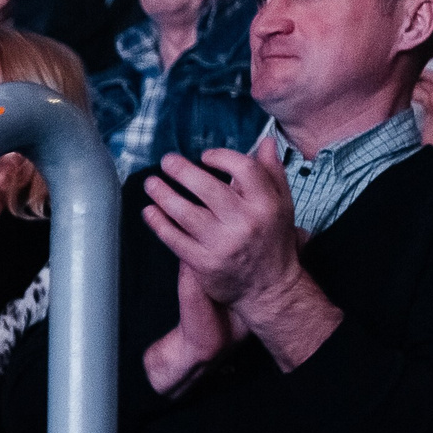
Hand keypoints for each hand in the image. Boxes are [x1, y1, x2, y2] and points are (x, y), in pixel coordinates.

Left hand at [141, 142, 341, 373]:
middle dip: (181, 170)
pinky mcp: (204, 263)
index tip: (205, 156)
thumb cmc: (273, 242)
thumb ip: (272, 173)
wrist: (269, 289)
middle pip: (207, 187)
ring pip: (184, 212)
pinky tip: (149, 211)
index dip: (221, 157)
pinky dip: (158, 223)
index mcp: (267, 204)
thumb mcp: (282, 205)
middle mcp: (245, 222)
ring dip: (163, 194)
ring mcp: (222, 244)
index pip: (243, 169)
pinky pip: (174, 238)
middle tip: (166, 162)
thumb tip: (264, 142)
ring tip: (151, 183)